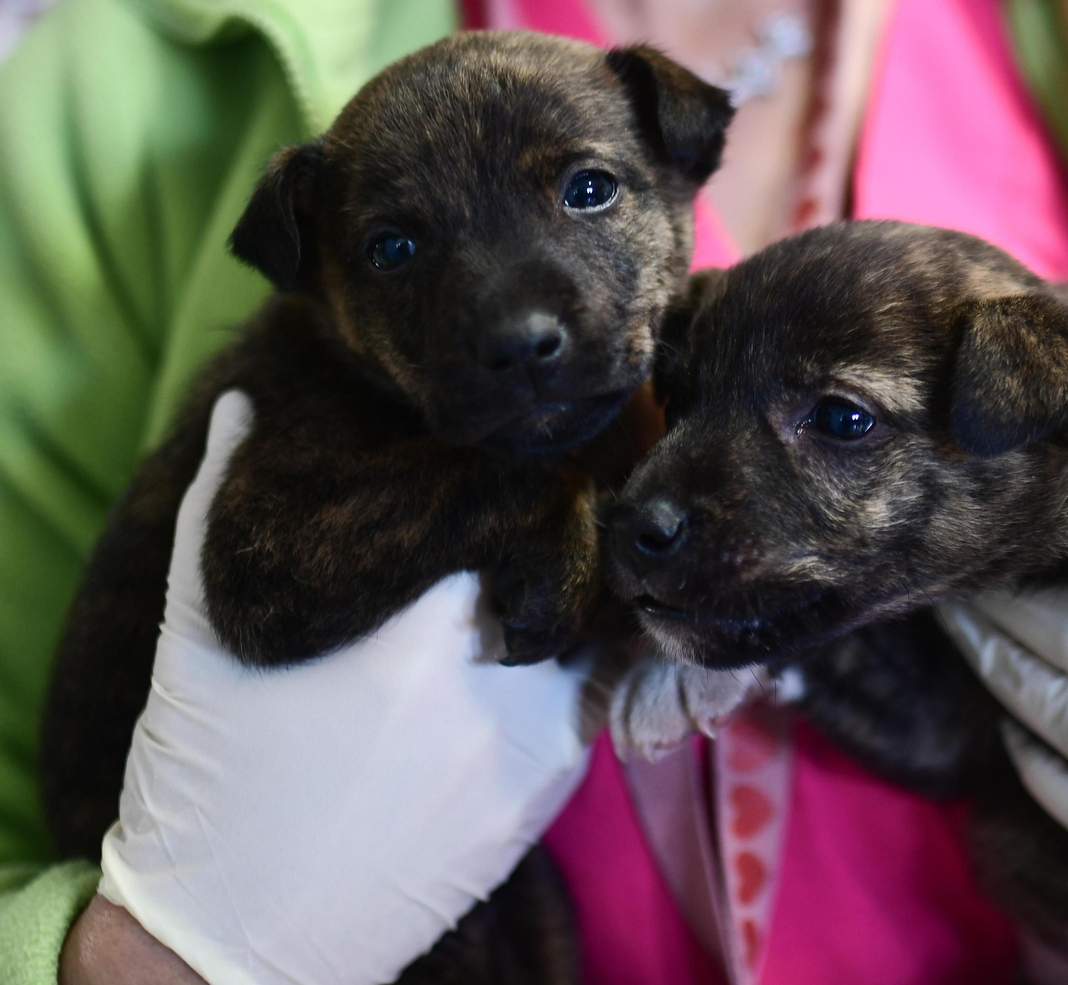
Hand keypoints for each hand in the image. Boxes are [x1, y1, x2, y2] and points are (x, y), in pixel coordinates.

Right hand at [89, 391, 592, 984]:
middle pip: (572, 567)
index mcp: (418, 631)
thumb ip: (214, 513)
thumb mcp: (197, 645)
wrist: (239, 947)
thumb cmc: (209, 789)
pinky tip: (552, 639)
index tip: (521, 451)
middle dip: (566, 526)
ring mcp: (530, 747)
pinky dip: (580, 662)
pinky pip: (591, 702)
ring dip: (582, 594)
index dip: (525, 474)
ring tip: (564, 558)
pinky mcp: (542, 797)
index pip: (518, 512)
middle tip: (555, 491)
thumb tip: (242, 410)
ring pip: (597, 634)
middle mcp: (494, 684)